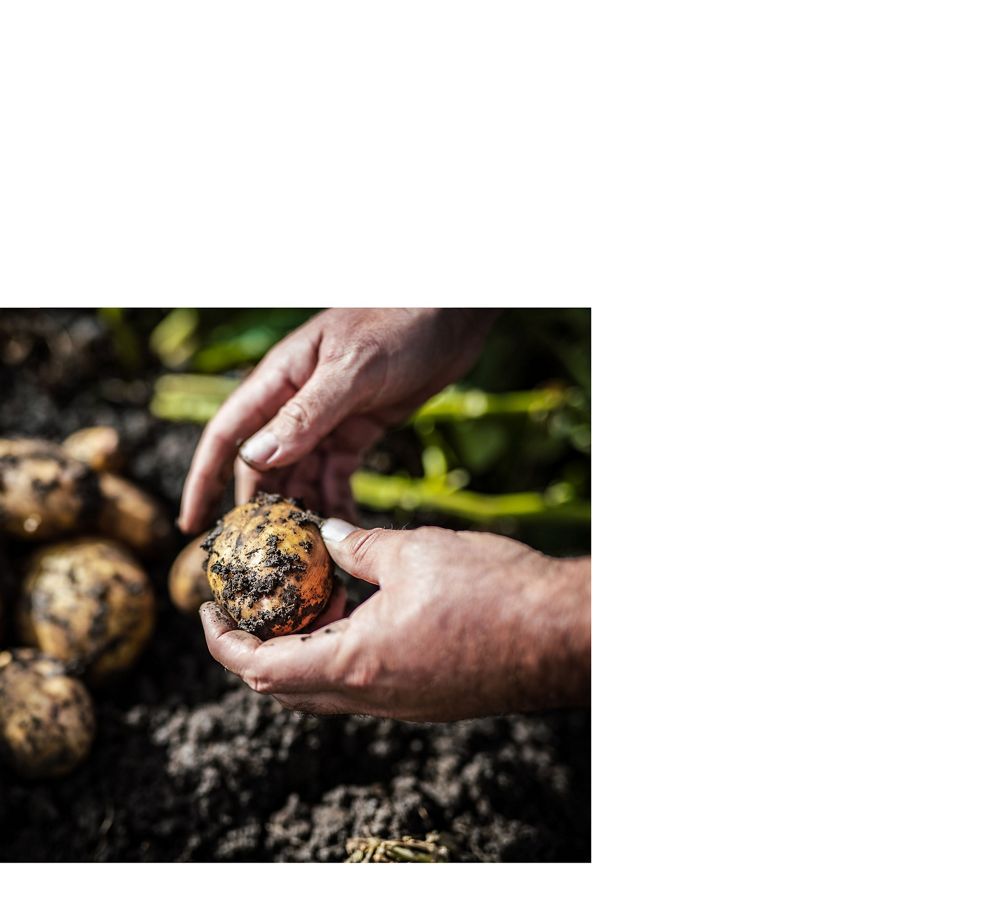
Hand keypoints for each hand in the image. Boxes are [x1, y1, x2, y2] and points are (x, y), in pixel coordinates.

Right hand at [178, 308, 495, 533]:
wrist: (453, 313)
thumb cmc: (399, 322)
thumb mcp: (352, 368)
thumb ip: (306, 413)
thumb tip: (253, 459)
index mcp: (281, 378)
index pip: (227, 434)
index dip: (204, 478)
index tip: (190, 524)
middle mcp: (296, 400)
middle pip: (263, 464)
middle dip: (261, 509)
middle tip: (266, 558)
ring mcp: (327, 416)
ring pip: (300, 474)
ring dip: (301, 509)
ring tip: (308, 554)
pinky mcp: (359, 428)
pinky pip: (336, 473)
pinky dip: (336, 501)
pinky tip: (344, 531)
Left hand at [199, 522, 591, 719]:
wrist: (559, 633)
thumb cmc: (489, 590)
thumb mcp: (413, 552)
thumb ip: (359, 546)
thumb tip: (324, 534)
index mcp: (355, 663)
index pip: (260, 668)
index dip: (223, 642)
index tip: (207, 610)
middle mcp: (371, 695)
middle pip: (287, 687)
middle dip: (257, 647)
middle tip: (251, 604)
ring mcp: (402, 702)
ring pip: (328, 686)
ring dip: (306, 645)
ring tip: (311, 592)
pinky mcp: (429, 697)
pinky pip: (366, 681)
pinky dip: (346, 649)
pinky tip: (365, 603)